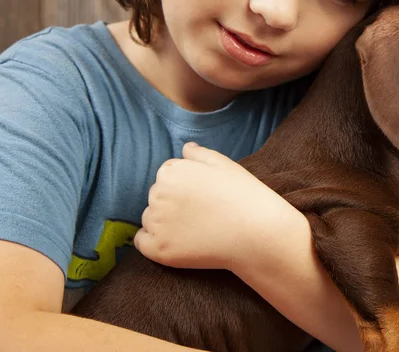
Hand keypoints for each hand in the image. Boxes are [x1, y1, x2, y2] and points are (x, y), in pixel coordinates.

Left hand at [134, 143, 291, 271]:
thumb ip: (198, 154)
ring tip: (193, 227)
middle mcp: (158, 194)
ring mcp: (157, 224)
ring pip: (150, 218)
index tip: (200, 194)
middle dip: (172, 201)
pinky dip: (154, 241)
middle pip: (157, 196)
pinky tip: (176, 241)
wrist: (255, 233)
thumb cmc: (242, 194)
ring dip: (163, 221)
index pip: (166, 175)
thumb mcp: (223, 163)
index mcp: (171, 171)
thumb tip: (185, 148)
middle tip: (199, 212)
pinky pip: (142, 242)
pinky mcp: (159, 250)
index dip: (184, 184)